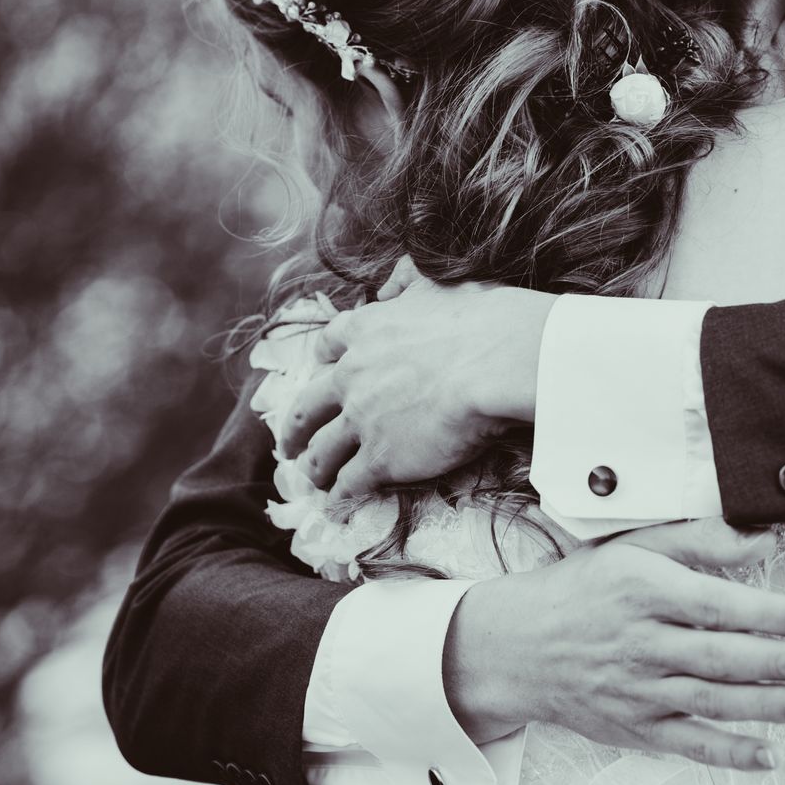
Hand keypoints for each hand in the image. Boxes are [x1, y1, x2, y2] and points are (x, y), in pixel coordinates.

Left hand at [276, 278, 552, 495]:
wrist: (495, 362)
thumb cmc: (479, 319)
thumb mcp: (434, 283)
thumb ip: (406, 281)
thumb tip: (392, 282)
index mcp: (364, 331)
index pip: (327, 346)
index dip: (322, 362)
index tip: (320, 370)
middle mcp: (351, 377)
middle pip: (306, 407)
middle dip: (293, 429)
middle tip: (288, 443)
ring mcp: (362, 421)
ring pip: (321, 451)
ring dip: (313, 468)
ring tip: (312, 480)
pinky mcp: (381, 458)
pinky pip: (349, 482)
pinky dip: (340, 495)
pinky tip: (339, 503)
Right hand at [443, 522, 784, 770]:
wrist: (517, 646)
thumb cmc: (585, 589)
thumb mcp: (634, 549)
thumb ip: (700, 541)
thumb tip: (764, 541)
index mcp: (642, 591)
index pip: (715, 606)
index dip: (767, 615)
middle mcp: (640, 643)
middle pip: (721, 657)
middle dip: (781, 664)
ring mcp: (637, 691)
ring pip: (711, 702)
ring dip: (766, 707)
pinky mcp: (634, 727)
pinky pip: (688, 743)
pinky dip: (728, 753)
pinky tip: (768, 756)